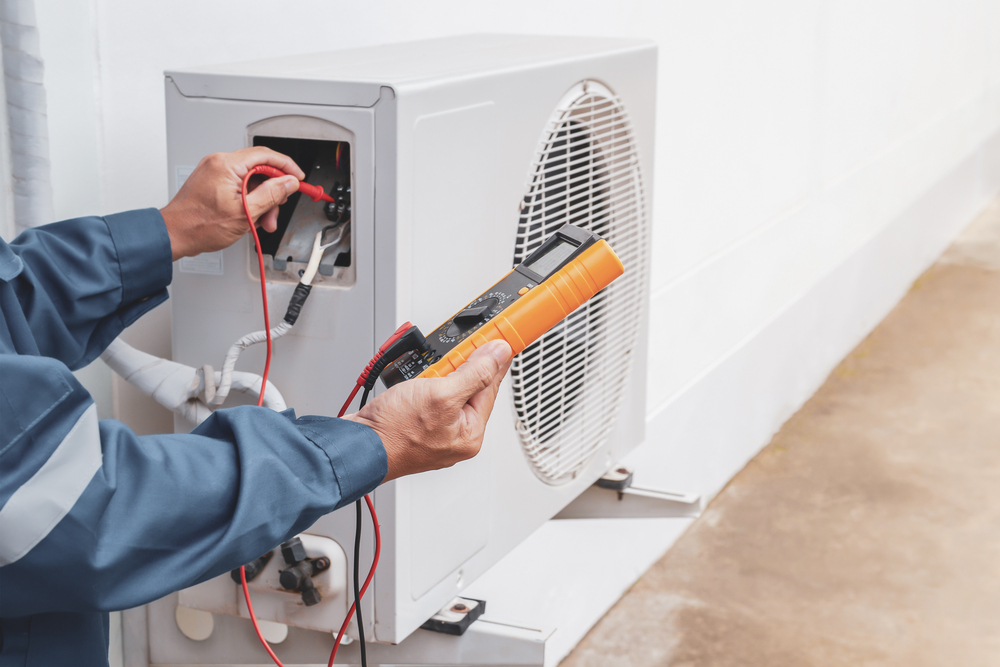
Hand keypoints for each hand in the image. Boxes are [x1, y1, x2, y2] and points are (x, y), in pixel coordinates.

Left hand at [160, 147, 305, 259]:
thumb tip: (288, 182)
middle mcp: (219, 163)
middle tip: (276, 210)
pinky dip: (249, 200)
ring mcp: (214, 171)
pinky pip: (239, 185)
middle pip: (260, 169)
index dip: (286, 166)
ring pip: (250, 180)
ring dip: (261, 200)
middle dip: (272, 191)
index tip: (298, 179)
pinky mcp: (212, 180)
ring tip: (262, 221)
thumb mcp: (244, 213)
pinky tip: (250, 216)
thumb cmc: (199, 225)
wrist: (175, 234)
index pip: (266, 155)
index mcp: (226, 165)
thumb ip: (271, 195)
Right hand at [343, 341, 513, 481]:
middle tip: (445, 360)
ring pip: (447, 389)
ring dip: (436, 375)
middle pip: (470, 387)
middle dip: (458, 368)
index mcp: (470, 433)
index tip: (497, 338)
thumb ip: (475, 373)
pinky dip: (423, 384)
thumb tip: (498, 355)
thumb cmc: (394, 432)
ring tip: (422, 378)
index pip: (490, 386)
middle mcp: (455, 435)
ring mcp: (435, 431)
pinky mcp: (416, 424)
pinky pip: (428, 396)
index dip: (492, 359)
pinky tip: (413, 383)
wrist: (356, 445)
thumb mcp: (441, 395)